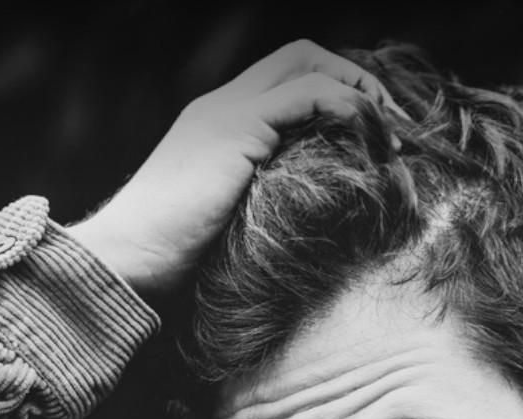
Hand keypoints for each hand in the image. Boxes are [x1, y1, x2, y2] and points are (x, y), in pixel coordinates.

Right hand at [66, 39, 405, 296]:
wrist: (128, 258)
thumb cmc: (171, 259)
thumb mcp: (226, 223)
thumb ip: (259, 203)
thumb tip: (307, 223)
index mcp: (219, 124)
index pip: (286, 80)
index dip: (334, 93)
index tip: (371, 134)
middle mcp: (223, 105)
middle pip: (300, 55)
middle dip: (355, 78)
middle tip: (392, 124)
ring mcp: (228, 111)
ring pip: (308, 62)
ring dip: (361, 91)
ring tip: (394, 135)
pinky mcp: (238, 129)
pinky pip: (309, 95)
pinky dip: (350, 109)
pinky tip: (373, 142)